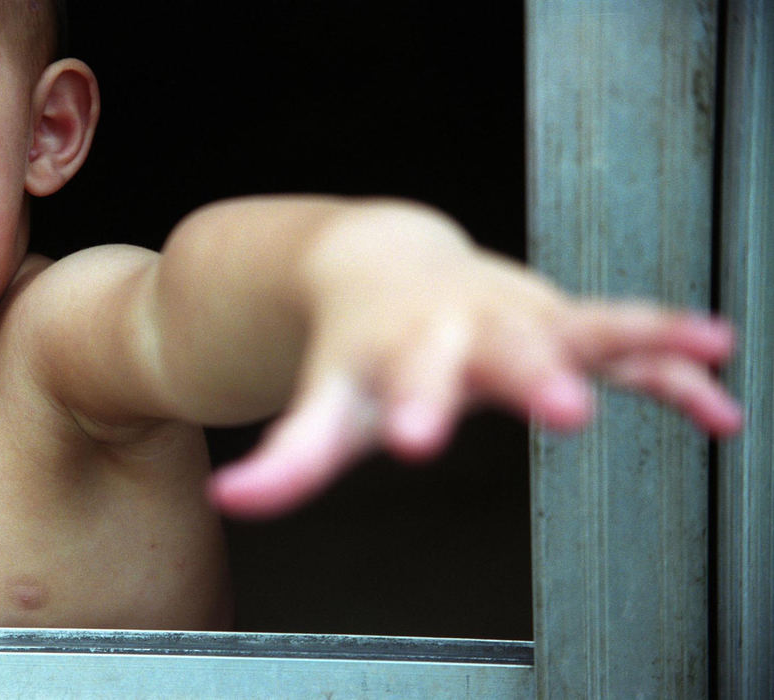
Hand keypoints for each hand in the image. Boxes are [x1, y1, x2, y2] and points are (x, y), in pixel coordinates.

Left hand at [207, 210, 741, 517]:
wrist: (378, 263)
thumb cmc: (355, 347)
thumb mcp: (325, 400)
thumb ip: (289, 456)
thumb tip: (229, 499)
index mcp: (401, 345)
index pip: (403, 378)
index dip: (410, 406)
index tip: (412, 439)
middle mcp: (466, 324)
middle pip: (503, 346)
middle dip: (532, 375)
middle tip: (560, 411)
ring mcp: (521, 318)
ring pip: (586, 324)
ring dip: (642, 339)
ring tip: (705, 351)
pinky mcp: (561, 324)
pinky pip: (626, 342)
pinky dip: (674, 366)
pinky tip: (722, 408)